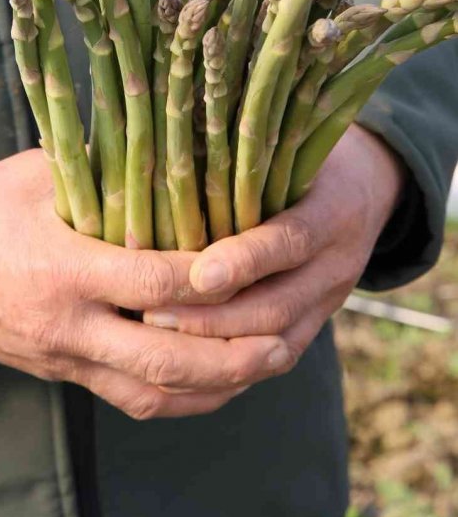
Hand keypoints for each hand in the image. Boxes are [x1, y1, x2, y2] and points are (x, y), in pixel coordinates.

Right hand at [0, 148, 291, 419]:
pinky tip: (219, 385)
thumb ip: (103, 168)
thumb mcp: (39, 176)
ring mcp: (67, 358)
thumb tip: (168, 143)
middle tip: (285, 342)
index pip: (151, 283)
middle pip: (164, 357)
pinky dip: (181, 398)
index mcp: (66, 267)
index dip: (209, 283)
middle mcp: (71, 324)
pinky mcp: (66, 375)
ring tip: (268, 365)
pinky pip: (131, 402)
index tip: (255, 270)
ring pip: (153, 393)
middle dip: (231, 357)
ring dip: (216, 386)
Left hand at [143, 125, 405, 376]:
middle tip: (151, 316)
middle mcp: (337, 262)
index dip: (246, 261)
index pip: (291, 241)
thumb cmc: (303, 151)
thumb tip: (169, 160)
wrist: (366, 187)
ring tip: (156, 342)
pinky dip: (230, 371)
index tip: (199, 274)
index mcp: (333, 210)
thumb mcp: (287, 145)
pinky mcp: (315, 327)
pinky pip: (275, 362)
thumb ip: (243, 160)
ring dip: (213, 349)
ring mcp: (329, 302)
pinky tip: (182, 368)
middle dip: (212, 319)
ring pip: (274, 344)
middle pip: (277, 305)